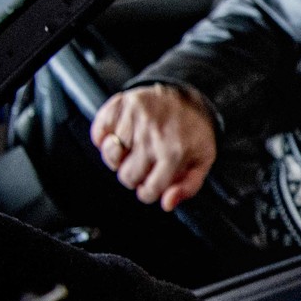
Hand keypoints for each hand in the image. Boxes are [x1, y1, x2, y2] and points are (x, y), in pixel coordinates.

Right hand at [91, 84, 217, 210]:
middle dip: (134, 177)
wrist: (185, 97)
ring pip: (110, 157)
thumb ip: (188, 187)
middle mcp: (152, 136)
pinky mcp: (119, 105)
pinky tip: (120, 137)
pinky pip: (98, 133)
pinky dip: (104, 139)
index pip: (149, 189)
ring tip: (132, 151)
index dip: (149, 192)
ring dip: (119, 158)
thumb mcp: (203, 160)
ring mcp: (134, 119)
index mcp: (174, 152)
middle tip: (143, 166)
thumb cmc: (192, 131)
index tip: (151, 185)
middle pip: (127, 176)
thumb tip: (167, 204)